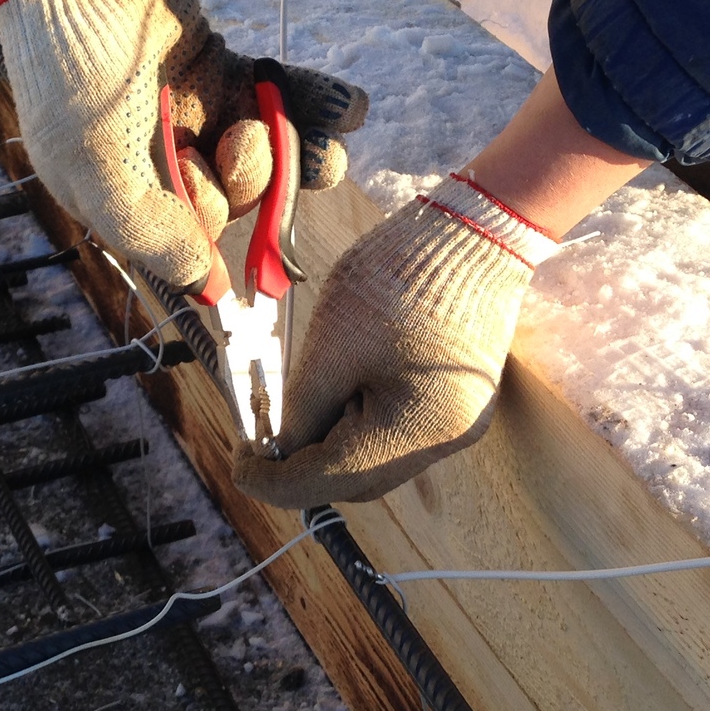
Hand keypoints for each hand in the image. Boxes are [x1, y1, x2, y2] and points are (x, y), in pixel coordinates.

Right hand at [0, 0, 366, 289]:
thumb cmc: (72, 70)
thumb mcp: (94, 164)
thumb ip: (149, 231)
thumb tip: (203, 287)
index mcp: (120, 197)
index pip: (188, 245)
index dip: (221, 242)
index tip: (245, 243)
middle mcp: (160, 164)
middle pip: (237, 199)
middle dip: (253, 178)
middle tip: (236, 139)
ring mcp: (194, 115)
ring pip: (265, 153)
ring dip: (297, 151)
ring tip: (320, 143)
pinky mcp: (221, 71)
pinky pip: (276, 98)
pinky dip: (314, 103)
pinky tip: (351, 108)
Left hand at [231, 176, 557, 507]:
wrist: (471, 230)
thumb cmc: (398, 278)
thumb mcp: (331, 346)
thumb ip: (301, 410)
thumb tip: (278, 449)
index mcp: (417, 430)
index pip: (329, 480)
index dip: (274, 479)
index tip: (239, 463)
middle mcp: (447, 441)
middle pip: (357, 480)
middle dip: (305, 463)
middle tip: (265, 433)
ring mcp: (460, 425)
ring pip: (377, 460)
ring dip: (333, 442)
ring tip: (306, 397)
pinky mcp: (460, 404)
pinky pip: (399, 433)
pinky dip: (361, 422)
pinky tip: (343, 384)